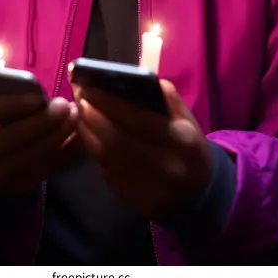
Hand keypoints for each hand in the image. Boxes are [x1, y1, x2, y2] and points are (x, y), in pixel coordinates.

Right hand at [0, 93, 78, 193]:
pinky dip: (66, 155)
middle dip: (43, 122)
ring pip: (31, 157)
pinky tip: (80, 138)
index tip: (39, 96)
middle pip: (12, 138)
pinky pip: (46, 171)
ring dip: (58, 136)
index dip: (14, 104)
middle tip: (67, 105)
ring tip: (76, 117)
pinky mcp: (16, 189)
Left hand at [74, 80, 211, 218]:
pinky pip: (105, 172)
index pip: (138, 119)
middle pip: (115, 141)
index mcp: (180, 140)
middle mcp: (164, 166)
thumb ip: (166, 97)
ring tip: (79, 112)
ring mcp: (147, 188)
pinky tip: (88, 135)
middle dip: (91, 116)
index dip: (109, 102)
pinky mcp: (132, 200)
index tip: (88, 86)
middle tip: (78, 97)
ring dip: (86, 132)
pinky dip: (93, 151)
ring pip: (105, 159)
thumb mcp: (186, 119)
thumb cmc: (188, 146)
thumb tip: (134, 77)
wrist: (199, 193)